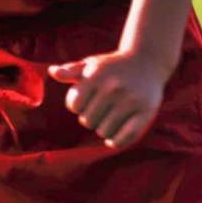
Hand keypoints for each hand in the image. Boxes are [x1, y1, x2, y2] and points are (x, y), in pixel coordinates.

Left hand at [47, 49, 174, 149]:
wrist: (148, 60)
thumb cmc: (113, 66)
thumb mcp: (92, 64)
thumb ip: (71, 70)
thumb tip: (53, 72)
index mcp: (97, 76)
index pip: (74, 105)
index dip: (77, 106)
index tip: (87, 101)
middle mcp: (113, 88)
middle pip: (87, 121)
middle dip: (91, 118)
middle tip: (101, 110)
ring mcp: (130, 101)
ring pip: (104, 132)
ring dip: (104, 129)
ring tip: (110, 119)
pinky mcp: (146, 112)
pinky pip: (124, 139)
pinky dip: (116, 142)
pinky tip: (114, 138)